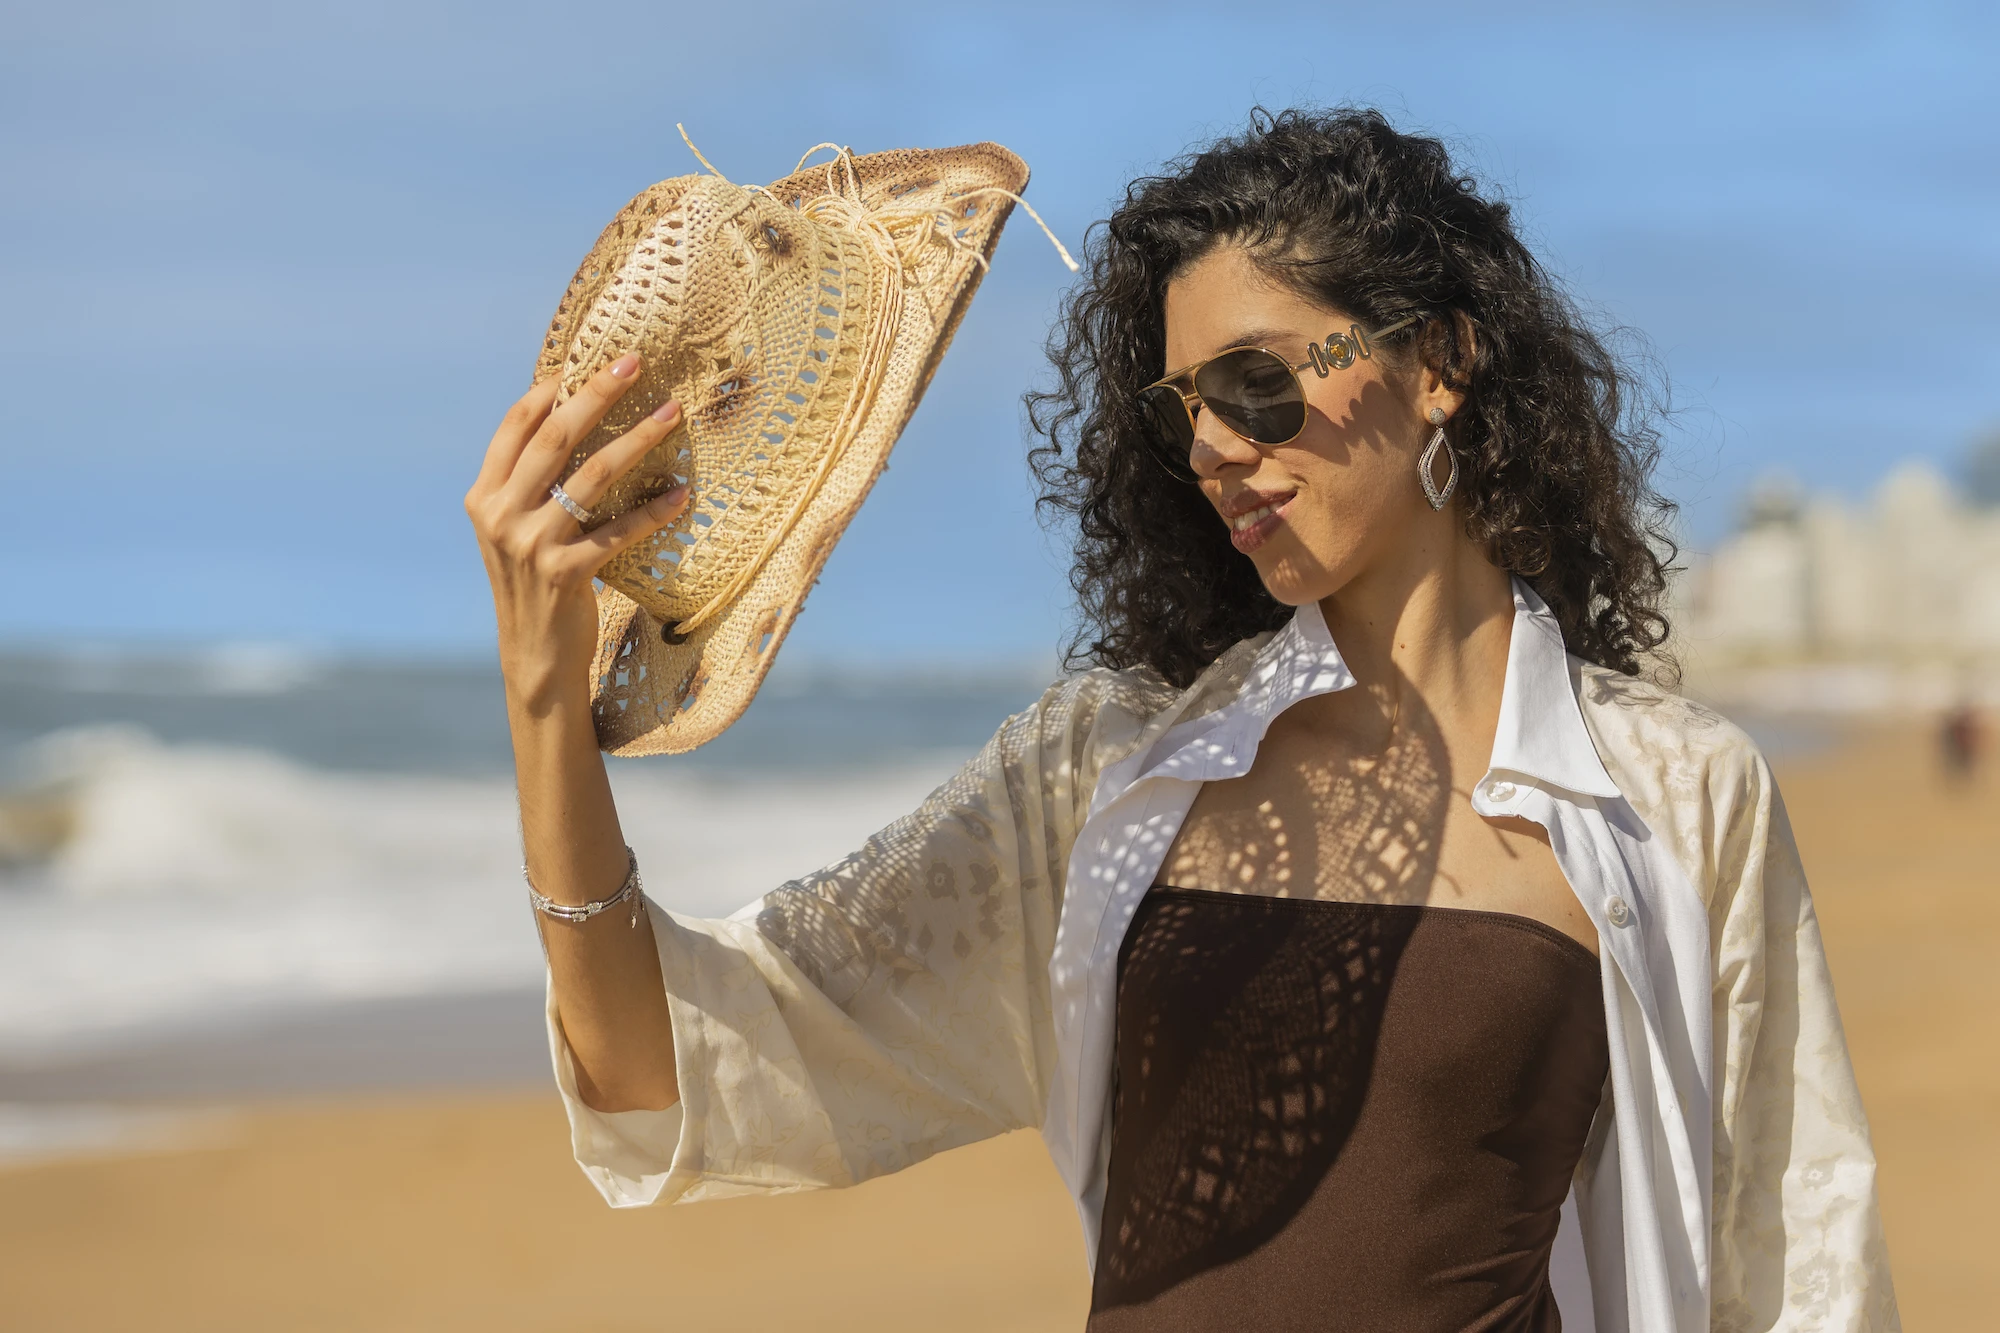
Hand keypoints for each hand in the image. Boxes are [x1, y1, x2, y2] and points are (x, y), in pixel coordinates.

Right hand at [464, 353, 687, 713]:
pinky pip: (618, 531)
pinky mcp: (564, 575)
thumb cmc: (534, 584)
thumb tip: (566, 418)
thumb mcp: (513, 531)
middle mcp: (501, 515)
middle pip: (555, 437)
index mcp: (484, 497)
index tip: (583, 363)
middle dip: (597, 394)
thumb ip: (527, 485)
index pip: (514, 428)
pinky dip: (653, 511)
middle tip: (634, 363)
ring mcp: (530, 545)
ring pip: (592, 476)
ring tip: (672, 413)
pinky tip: (681, 495)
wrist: (534, 657)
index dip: (548, 391)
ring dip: (637, 439)